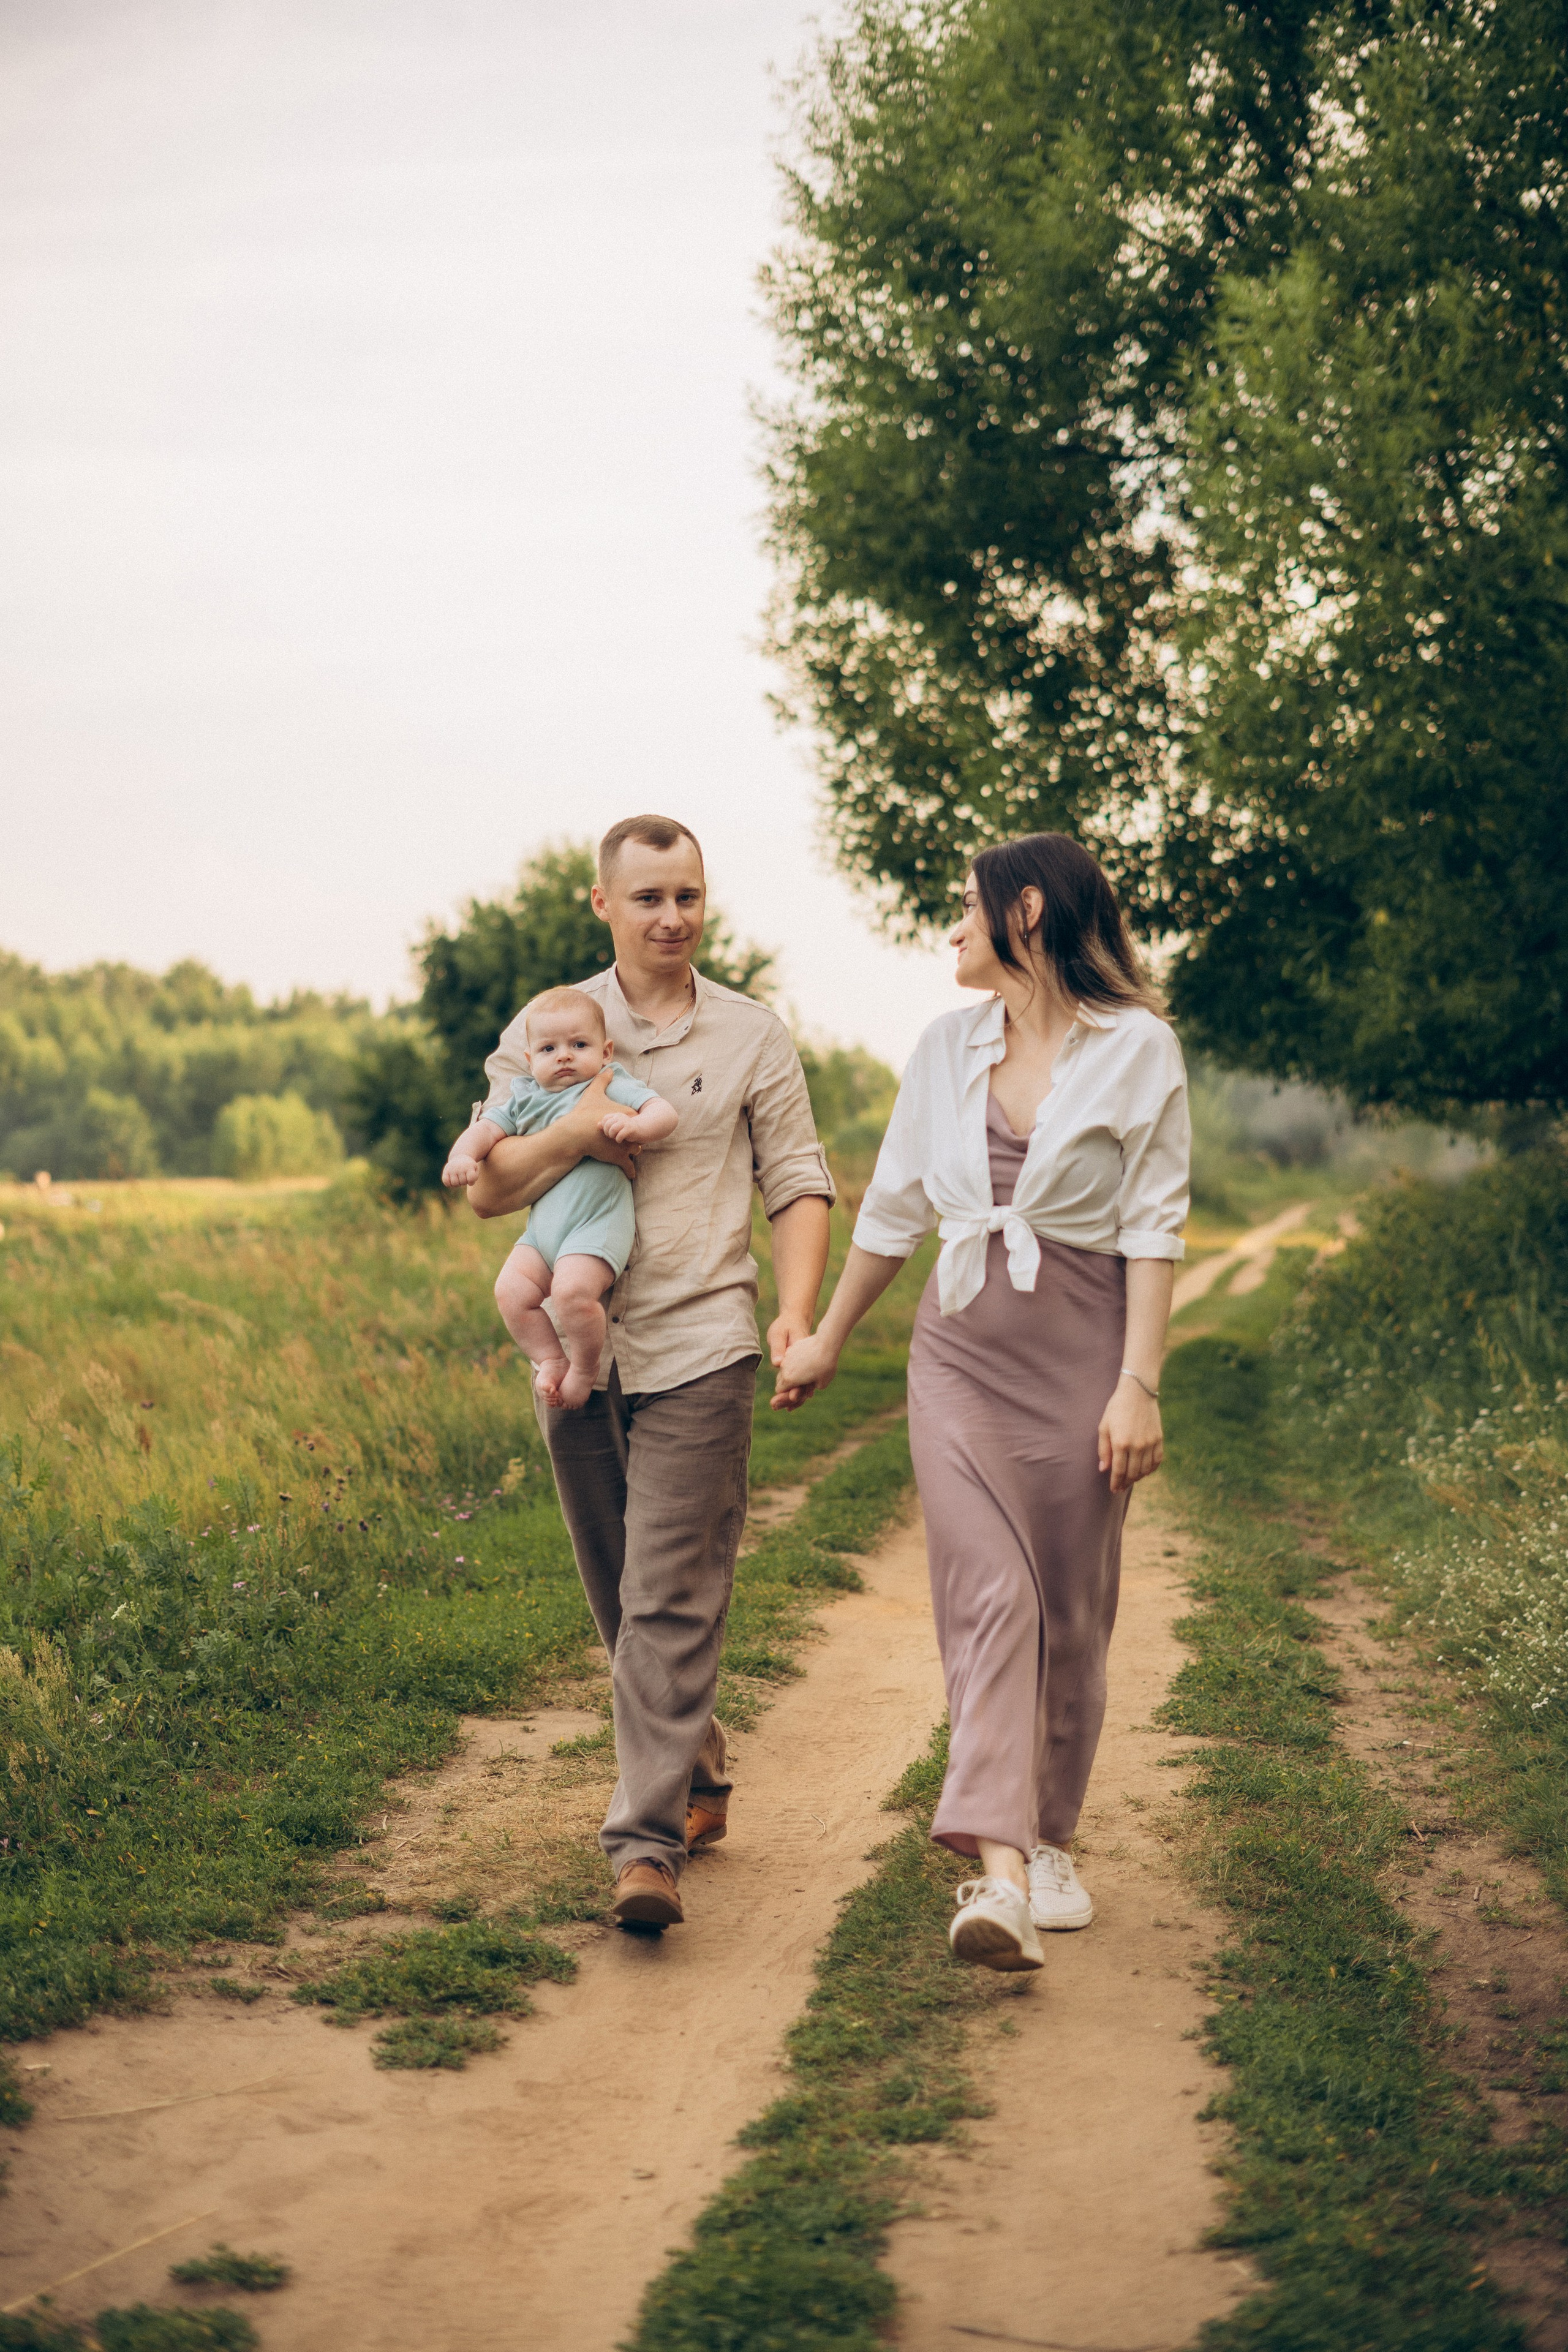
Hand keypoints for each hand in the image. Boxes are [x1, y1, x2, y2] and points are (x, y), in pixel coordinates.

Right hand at [442, 1153, 479, 1187]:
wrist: (459, 1157)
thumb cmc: (469, 1167)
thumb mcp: (475, 1170)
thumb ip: (474, 1177)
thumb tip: (469, 1183)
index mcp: (469, 1166)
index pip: (471, 1179)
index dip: (471, 1182)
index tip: (471, 1178)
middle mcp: (460, 1167)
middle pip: (463, 1182)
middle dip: (464, 1182)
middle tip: (464, 1176)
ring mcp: (452, 1169)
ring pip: (454, 1184)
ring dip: (458, 1184)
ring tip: (459, 1178)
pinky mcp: (445, 1171)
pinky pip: (446, 1182)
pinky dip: (449, 1184)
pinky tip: (452, 1180)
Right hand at [563, 1068, 638, 1177]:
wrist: (575, 1133)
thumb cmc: (584, 1113)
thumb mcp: (593, 1092)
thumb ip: (602, 1080)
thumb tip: (608, 1069)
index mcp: (628, 1116)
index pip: (638, 1120)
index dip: (633, 1123)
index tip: (630, 1124)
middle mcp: (631, 1132)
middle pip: (639, 1135)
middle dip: (634, 1137)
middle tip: (628, 1137)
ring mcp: (626, 1146)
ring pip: (636, 1150)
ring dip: (632, 1151)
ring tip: (627, 1151)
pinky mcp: (619, 1158)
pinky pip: (630, 1168)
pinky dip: (630, 1171)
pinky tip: (631, 1174)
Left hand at [599, 1110, 637, 1142]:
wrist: (641, 1129)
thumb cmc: (626, 1128)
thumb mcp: (616, 1125)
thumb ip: (607, 1125)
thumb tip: (598, 1124)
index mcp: (616, 1115)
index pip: (605, 1119)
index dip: (604, 1127)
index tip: (608, 1131)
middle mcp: (620, 1117)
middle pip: (607, 1125)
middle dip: (607, 1132)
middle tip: (612, 1136)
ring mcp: (625, 1122)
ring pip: (612, 1129)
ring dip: (612, 1136)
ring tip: (615, 1138)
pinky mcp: (630, 1129)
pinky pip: (620, 1135)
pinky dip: (618, 1139)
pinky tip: (620, 1140)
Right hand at [769, 1324, 838, 1410]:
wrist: (826, 1343)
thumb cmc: (825, 1366)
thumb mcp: (821, 1384)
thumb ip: (810, 1389)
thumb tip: (809, 1389)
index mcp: (789, 1379)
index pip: (779, 1390)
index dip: (786, 1394)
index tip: (796, 1393)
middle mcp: (784, 1368)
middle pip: (780, 1379)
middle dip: (787, 1384)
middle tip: (799, 1385)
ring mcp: (787, 1356)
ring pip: (784, 1368)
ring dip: (790, 1372)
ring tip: (803, 1373)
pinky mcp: (793, 1347)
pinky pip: (790, 1358)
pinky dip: (794, 1362)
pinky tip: (805, 1361)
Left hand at [1097, 1376, 1163, 1492]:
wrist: (1138, 1393)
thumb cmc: (1117, 1408)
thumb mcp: (1104, 1426)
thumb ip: (1103, 1449)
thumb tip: (1103, 1469)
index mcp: (1120, 1443)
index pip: (1118, 1470)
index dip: (1116, 1482)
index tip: (1113, 1489)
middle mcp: (1136, 1446)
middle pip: (1132, 1473)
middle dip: (1125, 1483)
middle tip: (1121, 1488)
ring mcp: (1150, 1443)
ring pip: (1145, 1469)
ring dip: (1138, 1478)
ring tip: (1131, 1480)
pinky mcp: (1159, 1439)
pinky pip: (1157, 1461)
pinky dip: (1151, 1469)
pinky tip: (1145, 1471)